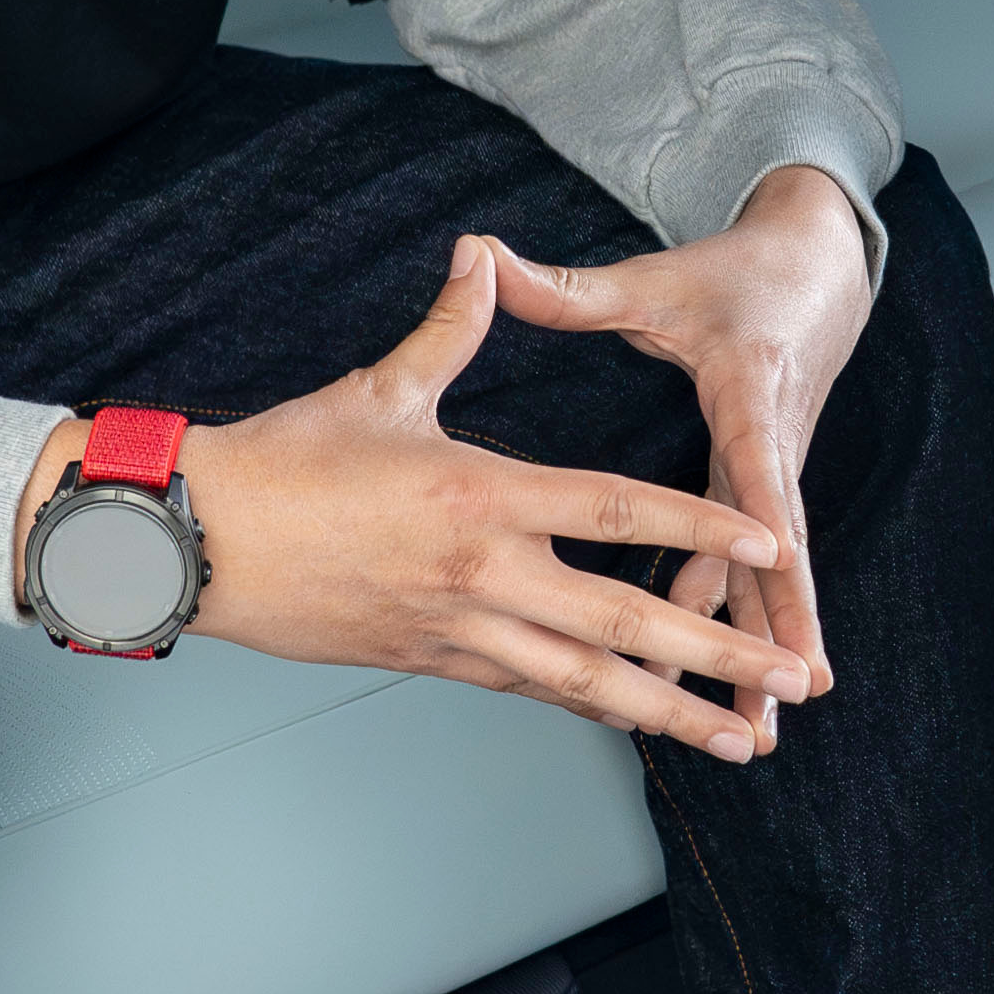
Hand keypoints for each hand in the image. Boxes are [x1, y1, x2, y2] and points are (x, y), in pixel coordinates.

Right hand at [134, 237, 823, 760]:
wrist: (198, 543)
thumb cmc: (284, 462)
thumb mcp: (380, 388)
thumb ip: (451, 330)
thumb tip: (481, 253)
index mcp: (483, 496)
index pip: (619, 511)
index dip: (704, 528)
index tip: (775, 546)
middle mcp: (485, 577)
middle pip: (628, 623)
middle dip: (721, 655)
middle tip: (795, 685)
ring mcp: (460, 632)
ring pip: (588, 683)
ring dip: (673, 714)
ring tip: (740, 740)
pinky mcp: (433, 662)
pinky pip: (533, 688)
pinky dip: (593, 705)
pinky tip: (639, 719)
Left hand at [486, 165, 876, 727]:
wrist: (820, 271)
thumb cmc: (737, 274)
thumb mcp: (656, 280)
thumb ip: (566, 286)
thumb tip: (477, 254)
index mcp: (748, 391)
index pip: (754, 457)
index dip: (759, 512)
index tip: (772, 559)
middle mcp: (770, 447)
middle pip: (778, 547)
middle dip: (781, 620)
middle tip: (787, 686)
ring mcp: (770, 480)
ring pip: (766, 577)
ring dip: (763, 649)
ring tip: (758, 728)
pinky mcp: (762, 499)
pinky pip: (751, 575)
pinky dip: (745, 632)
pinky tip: (728, 694)